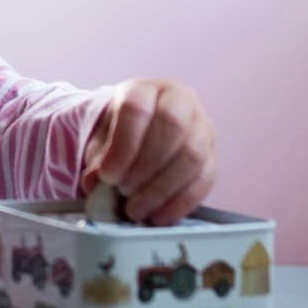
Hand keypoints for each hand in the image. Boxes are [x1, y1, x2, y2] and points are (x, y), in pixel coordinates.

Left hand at [81, 78, 217, 225]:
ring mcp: (202, 127)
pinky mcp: (213, 155)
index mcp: (146, 90)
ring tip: (136, 210)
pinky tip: (159, 217)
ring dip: (162, 188)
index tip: (108, 175)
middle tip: (124, 191)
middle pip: (172, 127)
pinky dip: (181, 202)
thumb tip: (94, 183)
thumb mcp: (103, 138)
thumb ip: (98, 158)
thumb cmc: (121, 133)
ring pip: (192, 156)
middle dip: (146, 165)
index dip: (123, 145)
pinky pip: (205, 179)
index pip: (137, 109)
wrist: (144, 133)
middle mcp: (180, 101)